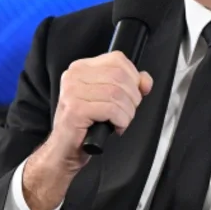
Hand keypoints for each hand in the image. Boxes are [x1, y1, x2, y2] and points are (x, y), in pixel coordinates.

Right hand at [22, 53, 152, 209]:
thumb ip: (129, 85)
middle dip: (132, 98)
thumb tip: (145, 81)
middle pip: (120, 76)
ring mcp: (72, 92)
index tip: (133, 94)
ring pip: (117, 94)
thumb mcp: (109, 99)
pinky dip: (121, 121)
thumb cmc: (85, 125)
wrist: (65, 150)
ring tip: (119, 122)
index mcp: (81, 68)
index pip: (118, 59)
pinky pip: (111, 109)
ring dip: (127, 113)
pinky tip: (114, 127)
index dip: (133, 77)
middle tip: (126, 113)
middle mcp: (74, 76)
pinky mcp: (75, 109)